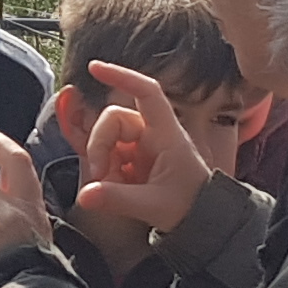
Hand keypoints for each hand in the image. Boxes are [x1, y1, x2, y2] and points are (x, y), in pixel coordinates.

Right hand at [69, 62, 206, 235]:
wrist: (204, 220)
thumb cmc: (189, 206)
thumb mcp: (153, 206)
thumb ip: (117, 199)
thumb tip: (84, 195)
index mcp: (167, 135)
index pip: (146, 93)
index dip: (122, 76)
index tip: (94, 68)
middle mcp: (154, 134)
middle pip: (114, 120)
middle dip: (99, 145)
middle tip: (100, 176)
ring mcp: (143, 146)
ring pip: (108, 138)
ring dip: (102, 161)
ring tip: (108, 189)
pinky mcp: (135, 159)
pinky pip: (110, 156)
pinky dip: (106, 172)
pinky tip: (115, 190)